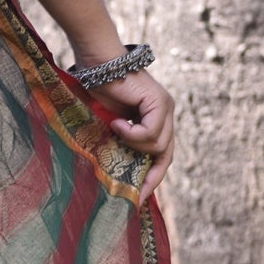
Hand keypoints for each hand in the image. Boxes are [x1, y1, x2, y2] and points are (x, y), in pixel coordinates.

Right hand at [92, 68, 174, 201]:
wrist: (97, 64)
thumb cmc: (99, 91)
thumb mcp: (113, 126)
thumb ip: (122, 143)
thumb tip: (121, 176)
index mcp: (157, 120)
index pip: (162, 156)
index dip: (153, 178)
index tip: (140, 198)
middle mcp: (166, 114)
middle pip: (166, 155)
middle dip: (151, 176)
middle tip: (135, 192)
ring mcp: (166, 108)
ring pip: (157, 146)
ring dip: (134, 145)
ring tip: (114, 131)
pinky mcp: (160, 102)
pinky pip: (150, 134)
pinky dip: (132, 134)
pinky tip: (116, 123)